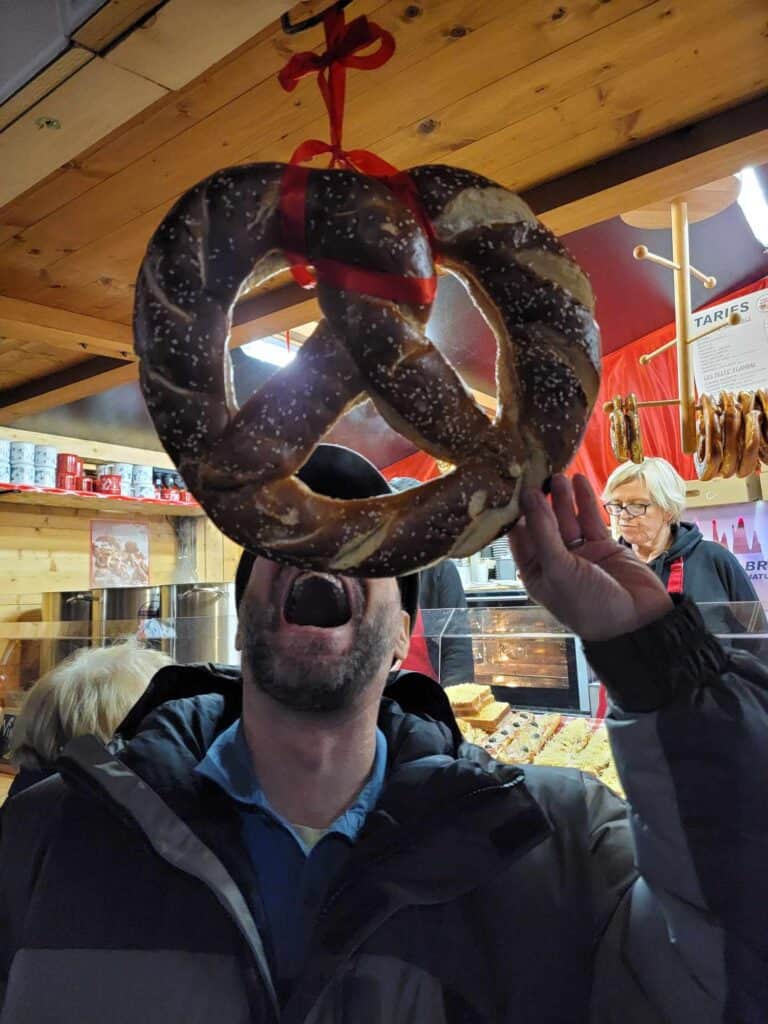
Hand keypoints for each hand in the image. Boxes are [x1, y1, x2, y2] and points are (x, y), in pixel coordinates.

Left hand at [508, 474, 672, 641]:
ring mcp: (580, 554)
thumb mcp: (559, 570)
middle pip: (543, 524)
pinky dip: (585, 501)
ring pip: (567, 519)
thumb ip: (543, 532)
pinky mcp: (603, 547)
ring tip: (556, 474)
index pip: (520, 537)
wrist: (637, 622)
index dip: (517, 513)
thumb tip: (529, 498)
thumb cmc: (589, 606)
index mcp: (536, 573)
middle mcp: (555, 562)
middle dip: (540, 501)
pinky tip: (579, 481)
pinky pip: (590, 520)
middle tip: (535, 474)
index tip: (511, 487)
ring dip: (562, 498)